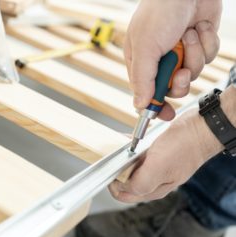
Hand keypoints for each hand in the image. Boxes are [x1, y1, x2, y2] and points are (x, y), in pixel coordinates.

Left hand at [109, 107, 223, 202]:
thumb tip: (121, 187)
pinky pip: (136, 155)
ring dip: (121, 158)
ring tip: (120, 148)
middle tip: (115, 157)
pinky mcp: (156, 155)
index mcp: (153, 189)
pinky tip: (127, 141)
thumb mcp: (159, 168)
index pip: (124, 195)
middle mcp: (153, 180)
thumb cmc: (185, 147)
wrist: (201, 129)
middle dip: (116, 170)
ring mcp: (154, 167)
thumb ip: (140, 183)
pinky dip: (129, 149)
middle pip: (124, 181)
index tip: (111, 169)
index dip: (113, 184)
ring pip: (129, 167)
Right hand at [125, 0, 221, 119]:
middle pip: (172, 88)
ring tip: (189, 35)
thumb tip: (139, 105)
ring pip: (193, 73)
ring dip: (195, 56)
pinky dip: (206, 44)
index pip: (146, 92)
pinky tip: (199, 28)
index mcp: (141, 61)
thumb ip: (142, 79)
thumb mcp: (145, 47)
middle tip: (182, 71)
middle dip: (180, 81)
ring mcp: (181, 52)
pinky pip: (208, 58)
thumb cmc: (160, 12)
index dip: (156, 105)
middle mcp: (160, 60)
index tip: (165, 115)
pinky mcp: (199, 45)